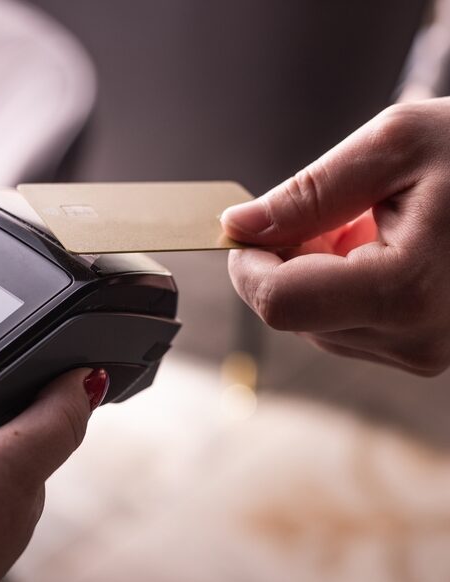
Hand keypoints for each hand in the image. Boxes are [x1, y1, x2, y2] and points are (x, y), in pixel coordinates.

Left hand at [221, 97, 449, 375]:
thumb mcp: (394, 146)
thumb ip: (305, 193)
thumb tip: (238, 227)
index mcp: (404, 290)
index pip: (278, 302)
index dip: (247, 264)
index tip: (248, 228)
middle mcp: (414, 338)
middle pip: (293, 313)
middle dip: (289, 261)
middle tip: (335, 210)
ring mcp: (424, 352)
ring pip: (315, 322)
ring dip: (318, 272)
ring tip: (370, 224)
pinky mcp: (426, 351)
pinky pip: (348, 326)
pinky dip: (344, 286)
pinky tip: (382, 247)